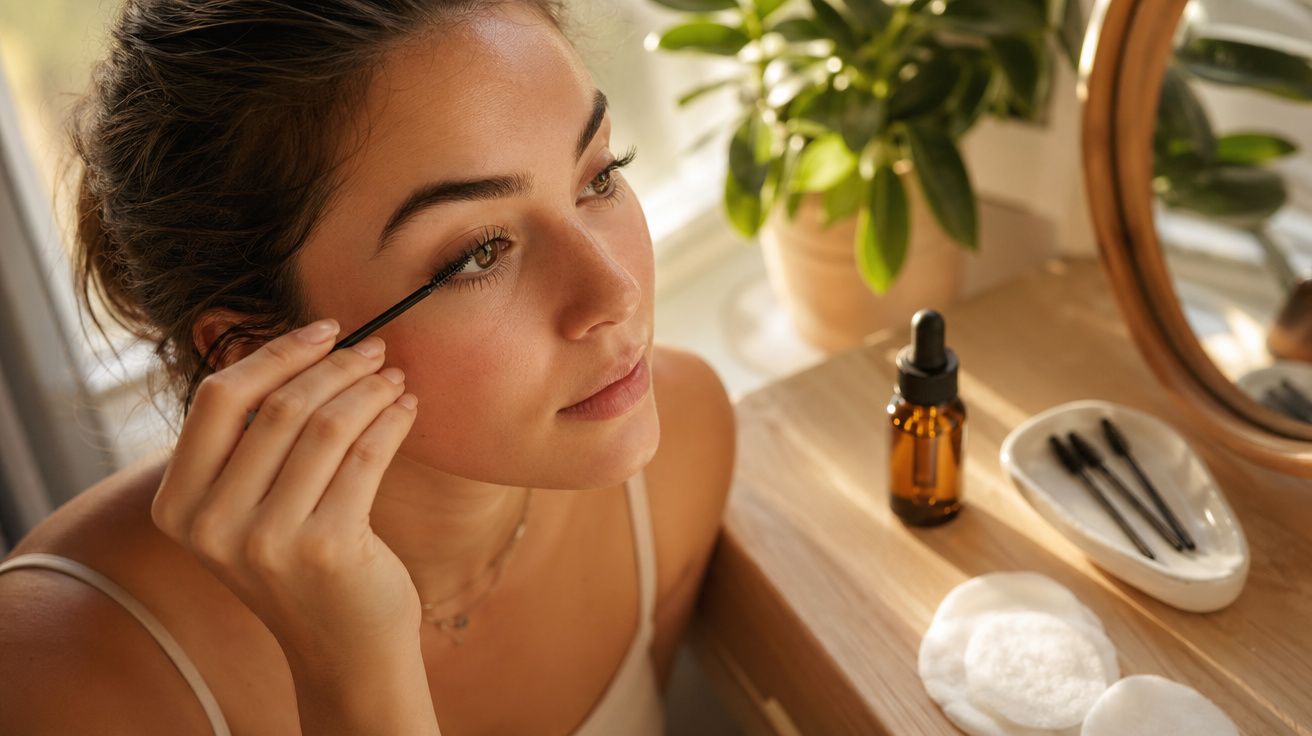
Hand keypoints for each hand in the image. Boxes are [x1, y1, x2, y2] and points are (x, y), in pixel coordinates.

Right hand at [152, 319, 421, 659]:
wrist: (343, 648)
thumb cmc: (300, 561)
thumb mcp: (248, 508)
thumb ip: (250, 442)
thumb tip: (300, 345)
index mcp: (176, 506)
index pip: (217, 398)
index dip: (274, 353)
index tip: (323, 329)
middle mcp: (211, 525)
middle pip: (277, 407)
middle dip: (336, 366)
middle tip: (375, 349)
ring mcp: (266, 540)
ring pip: (325, 426)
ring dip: (369, 391)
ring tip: (395, 378)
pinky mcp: (326, 548)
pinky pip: (366, 457)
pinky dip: (391, 423)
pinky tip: (407, 411)